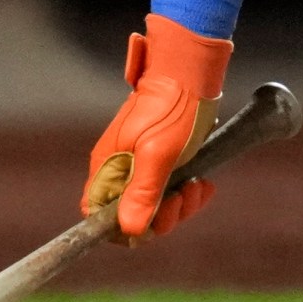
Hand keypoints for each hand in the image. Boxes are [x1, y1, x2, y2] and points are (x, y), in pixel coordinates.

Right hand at [83, 14, 232, 236]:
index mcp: (108, 168)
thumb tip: (130, 229)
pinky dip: (188, 191)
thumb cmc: (172, 107)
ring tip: (199, 185)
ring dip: (181, 203)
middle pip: (132, 214)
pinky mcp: (161, 158)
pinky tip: (204, 182)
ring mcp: (140, 163)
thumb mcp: (158, 154)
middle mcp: (119, 169)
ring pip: (156, 204)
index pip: (99, 215)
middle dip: (164, 214)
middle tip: (184, 195)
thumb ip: (143, 193)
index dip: (125, 228)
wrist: (191, 71)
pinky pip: (170, 188)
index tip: (154, 222)